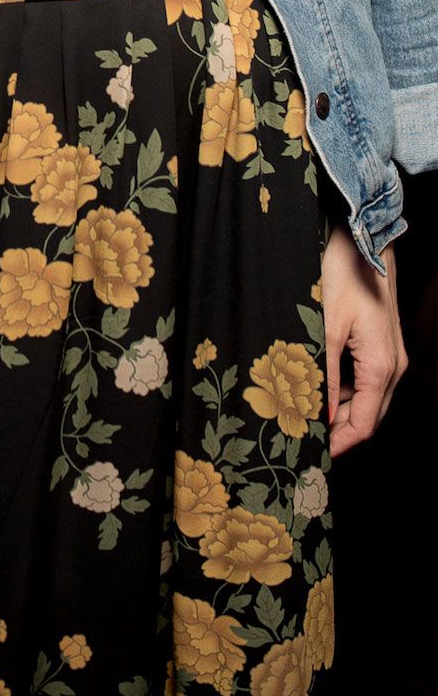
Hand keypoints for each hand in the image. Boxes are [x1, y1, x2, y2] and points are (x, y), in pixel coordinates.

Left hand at [321, 224, 406, 455]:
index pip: (363, 425)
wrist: (364, 241)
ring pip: (365, 398)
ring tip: (303, 409)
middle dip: (338, 432)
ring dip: (339, 409)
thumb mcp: (325, 327)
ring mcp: (390, 354)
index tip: (312, 455)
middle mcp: (393, 365)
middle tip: (303, 436)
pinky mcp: (382, 343)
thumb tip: (319, 415)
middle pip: (367, 416)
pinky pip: (365, 378)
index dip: (339, 445)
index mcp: (381, 367)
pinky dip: (343, 388)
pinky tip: (317, 382)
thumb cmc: (344, 276)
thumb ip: (324, 374)